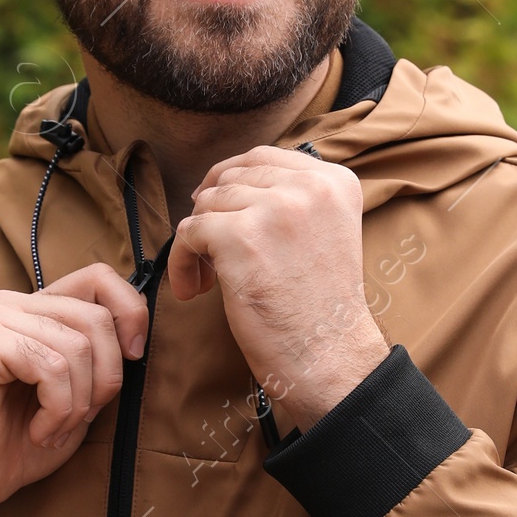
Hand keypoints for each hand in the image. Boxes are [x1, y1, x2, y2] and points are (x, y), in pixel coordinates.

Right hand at [0, 265, 148, 516]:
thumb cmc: (17, 442)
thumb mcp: (77, 391)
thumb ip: (100, 356)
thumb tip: (139, 334)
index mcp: (31, 307)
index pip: (98, 278)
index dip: (130, 313)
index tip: (134, 357)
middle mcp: (7, 303)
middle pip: (95, 317)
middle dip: (104, 378)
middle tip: (78, 417)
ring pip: (77, 347)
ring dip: (77, 403)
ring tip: (52, 428)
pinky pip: (51, 367)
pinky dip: (58, 409)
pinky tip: (38, 430)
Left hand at [167, 149, 388, 432]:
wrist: (329, 359)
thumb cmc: (319, 309)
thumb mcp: (326, 232)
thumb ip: (291, 200)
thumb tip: (225, 182)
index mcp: (334, 180)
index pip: (262, 157)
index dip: (231, 183)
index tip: (220, 214)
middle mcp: (309, 186)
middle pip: (231, 179)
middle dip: (213, 214)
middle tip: (211, 256)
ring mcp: (275, 209)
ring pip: (206, 205)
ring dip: (197, 244)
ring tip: (207, 280)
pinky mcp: (240, 237)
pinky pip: (188, 233)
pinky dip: (181, 262)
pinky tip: (193, 290)